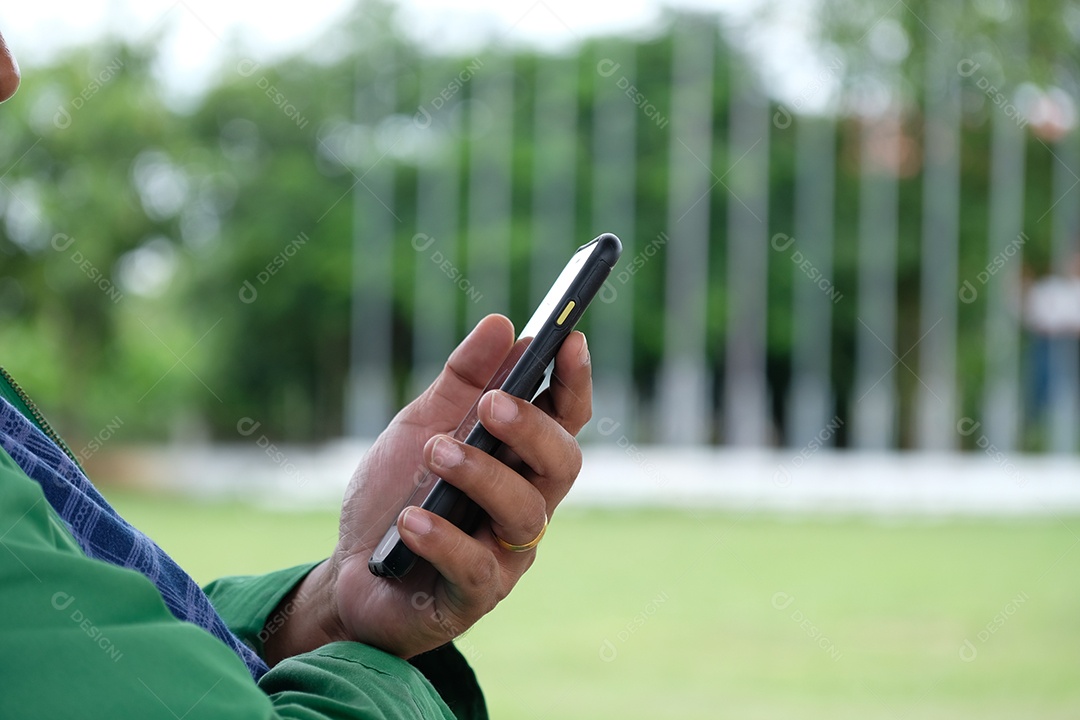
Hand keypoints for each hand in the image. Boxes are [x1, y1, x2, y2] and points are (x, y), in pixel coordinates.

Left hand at [263, 314, 591, 662]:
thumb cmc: (397, 496)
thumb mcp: (421, 426)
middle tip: (491, 404)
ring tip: (435, 453)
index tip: (569, 340)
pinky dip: (443, 538)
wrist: (349, 572)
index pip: (565, 419)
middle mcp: (525, 506)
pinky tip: (410, 520)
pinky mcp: (472, 598)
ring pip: (524, 514)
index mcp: (519, 461)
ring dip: (481, 476)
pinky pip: (476, 568)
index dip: (574, 381)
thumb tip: (502, 323)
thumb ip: (462, 381)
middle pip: (562, 465)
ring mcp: (505, 556)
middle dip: (531, 429)